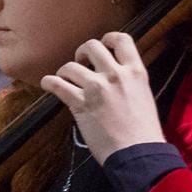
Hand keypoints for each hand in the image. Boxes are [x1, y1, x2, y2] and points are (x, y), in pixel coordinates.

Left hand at [39, 32, 165, 163]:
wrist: (137, 153)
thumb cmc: (143, 130)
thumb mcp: (143, 95)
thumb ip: (129, 81)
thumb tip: (114, 76)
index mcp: (136, 71)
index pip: (122, 39)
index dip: (108, 39)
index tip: (101, 46)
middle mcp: (115, 74)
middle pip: (91, 46)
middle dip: (82, 52)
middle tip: (80, 63)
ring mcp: (96, 88)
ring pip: (70, 66)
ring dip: (64, 71)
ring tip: (65, 80)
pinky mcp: (80, 103)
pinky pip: (57, 85)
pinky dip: (49, 82)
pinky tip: (48, 84)